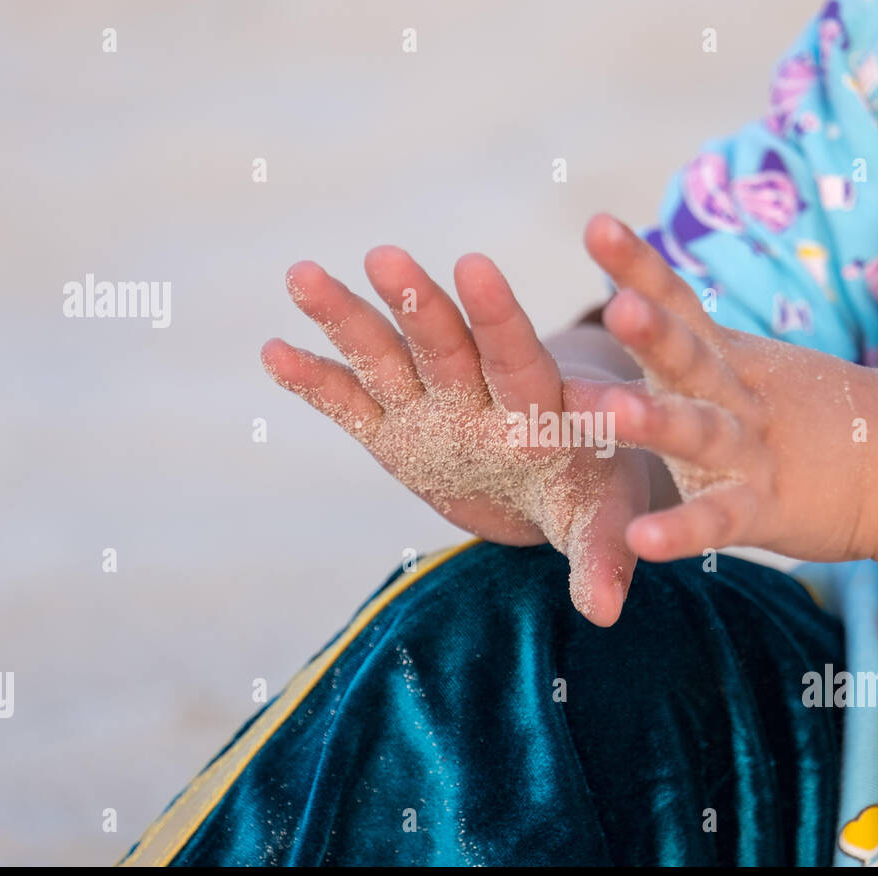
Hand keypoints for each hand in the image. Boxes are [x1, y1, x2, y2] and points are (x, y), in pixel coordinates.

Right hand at [261, 247, 648, 625]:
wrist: (554, 481)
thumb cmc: (592, 491)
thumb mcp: (604, 521)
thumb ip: (601, 556)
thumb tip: (602, 613)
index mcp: (538, 410)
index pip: (517, 358)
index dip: (496, 317)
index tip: (474, 267)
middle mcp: (479, 399)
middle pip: (447, 349)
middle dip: (417, 307)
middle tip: (386, 259)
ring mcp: (431, 411)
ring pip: (389, 360)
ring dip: (347, 320)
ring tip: (301, 275)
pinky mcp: (395, 434)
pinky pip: (351, 405)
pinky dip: (315, 382)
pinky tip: (274, 352)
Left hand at [587, 215, 877, 564]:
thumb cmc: (793, 413)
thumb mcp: (740, 366)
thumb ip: (685, 339)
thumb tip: (625, 296)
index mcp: (724, 358)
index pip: (680, 302)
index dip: (640, 265)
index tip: (597, 224)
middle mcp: (734, 396)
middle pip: (690, 358)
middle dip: (653, 333)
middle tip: (616, 310)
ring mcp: (751, 452)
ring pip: (701, 432)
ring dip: (657, 420)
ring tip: (610, 409)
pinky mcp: (763, 509)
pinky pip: (718, 521)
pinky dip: (681, 531)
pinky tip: (640, 540)